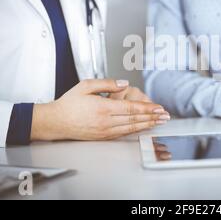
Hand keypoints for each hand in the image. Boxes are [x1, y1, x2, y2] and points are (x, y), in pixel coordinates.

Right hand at [31, 79, 169, 141]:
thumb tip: (123, 83)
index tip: (159, 107)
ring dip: (147, 124)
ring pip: (131, 128)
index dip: (147, 108)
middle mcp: (105, 121)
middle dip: (152, 117)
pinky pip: (123, 133)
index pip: (131, 108)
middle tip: (166, 116)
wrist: (55, 122)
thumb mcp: (86, 86)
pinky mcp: (103, 136)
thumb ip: (106, 83)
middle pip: (134, 119)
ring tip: (159, 122)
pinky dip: (136, 130)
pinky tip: (143, 127)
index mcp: (103, 108)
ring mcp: (105, 131)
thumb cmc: (68, 103)